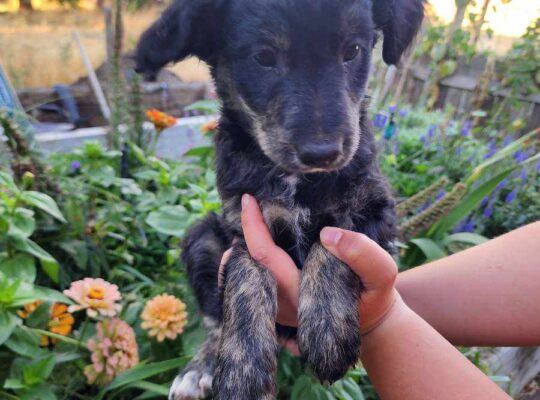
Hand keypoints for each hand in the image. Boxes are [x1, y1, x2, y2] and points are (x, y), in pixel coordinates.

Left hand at [219, 194, 398, 333]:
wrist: (371, 318)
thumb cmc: (373, 294)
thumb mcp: (380, 273)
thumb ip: (361, 254)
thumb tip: (329, 234)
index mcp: (302, 295)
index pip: (266, 257)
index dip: (253, 226)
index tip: (250, 200)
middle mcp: (282, 305)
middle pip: (246, 268)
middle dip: (239, 238)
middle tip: (245, 207)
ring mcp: (278, 309)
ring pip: (246, 278)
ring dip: (240, 251)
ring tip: (246, 223)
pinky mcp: (279, 309)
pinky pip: (253, 284)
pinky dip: (247, 262)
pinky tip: (252, 243)